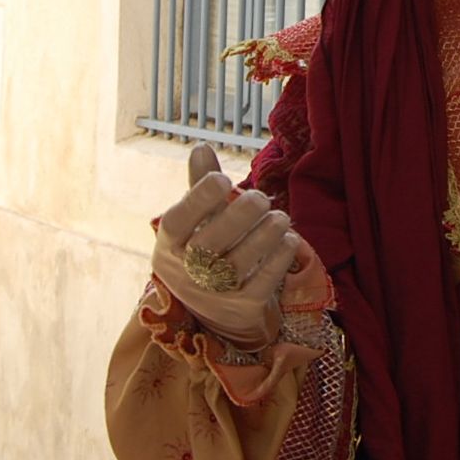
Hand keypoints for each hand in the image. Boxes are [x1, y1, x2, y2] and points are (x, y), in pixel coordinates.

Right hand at [150, 144, 298, 351]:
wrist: (218, 313)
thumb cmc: (207, 252)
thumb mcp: (198, 223)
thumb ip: (201, 188)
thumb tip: (200, 147)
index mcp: (170, 246)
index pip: (177, 223)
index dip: (198, 200)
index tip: (222, 179)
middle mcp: (186, 274)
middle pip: (208, 246)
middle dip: (238, 217)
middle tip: (260, 197)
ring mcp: (214, 295)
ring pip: (238, 265)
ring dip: (264, 235)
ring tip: (280, 216)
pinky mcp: (243, 308)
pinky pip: (263, 283)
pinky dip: (278, 258)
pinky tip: (288, 239)